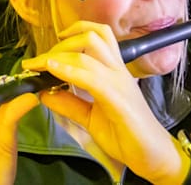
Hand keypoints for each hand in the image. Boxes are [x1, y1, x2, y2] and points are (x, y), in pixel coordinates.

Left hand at [23, 22, 187, 184]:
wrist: (152, 155)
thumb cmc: (126, 135)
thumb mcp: (89, 117)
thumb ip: (69, 104)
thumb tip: (44, 92)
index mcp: (112, 71)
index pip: (94, 37)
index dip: (66, 37)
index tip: (42, 54)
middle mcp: (117, 70)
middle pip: (90, 36)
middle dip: (60, 44)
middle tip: (38, 62)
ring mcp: (119, 82)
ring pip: (90, 48)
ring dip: (60, 53)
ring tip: (40, 64)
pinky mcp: (119, 99)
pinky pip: (92, 77)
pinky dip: (69, 70)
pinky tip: (53, 70)